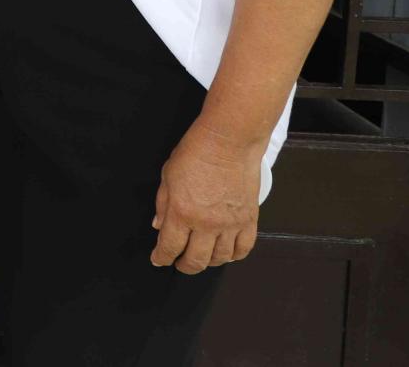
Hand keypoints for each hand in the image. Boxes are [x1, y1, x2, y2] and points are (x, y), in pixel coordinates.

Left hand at [151, 119, 262, 272]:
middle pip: (196, 260)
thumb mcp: (167, 176)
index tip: (159, 260)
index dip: (162, 257)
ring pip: (220, 258)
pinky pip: (244, 248)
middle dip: (184, 266)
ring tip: (201, 257)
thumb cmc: (195, 154)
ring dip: (208, 262)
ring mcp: (230, 224)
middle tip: (179, 263)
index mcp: (182, 213)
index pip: (170, 247)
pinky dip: (234, 255)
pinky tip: (226, 253)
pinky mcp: (249, 220)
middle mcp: (207, 224)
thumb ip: (163, 204)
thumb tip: (159, 225)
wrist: (229, 143)